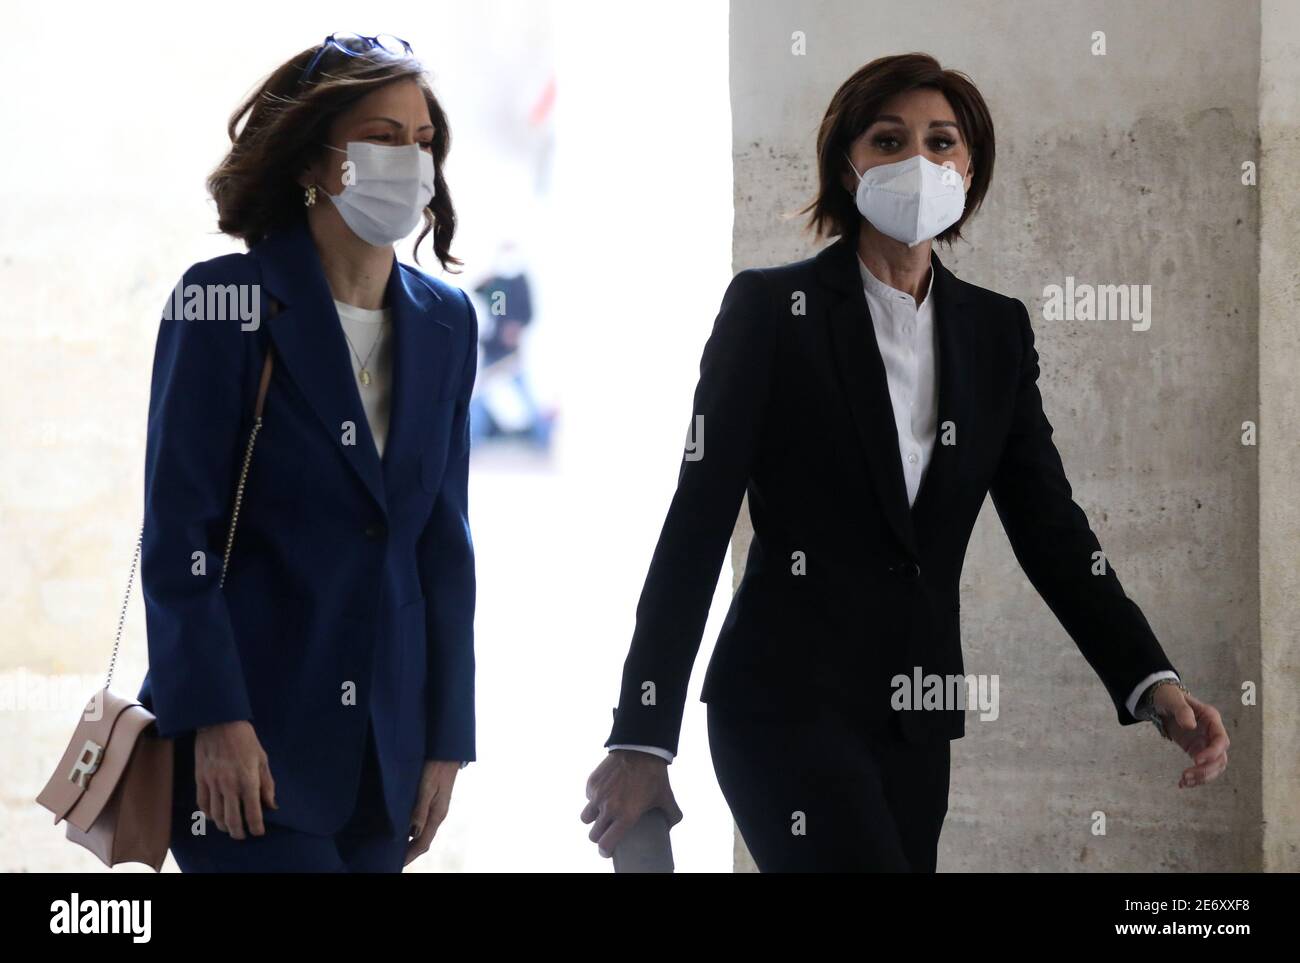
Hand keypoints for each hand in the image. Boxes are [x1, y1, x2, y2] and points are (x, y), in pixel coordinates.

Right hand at [193, 720, 276, 838]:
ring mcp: (213, 783)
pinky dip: (209, 814)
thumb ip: (267, 784)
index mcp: (248, 779)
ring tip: (230, 828)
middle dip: (239, 832)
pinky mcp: (201, 779)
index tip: (259, 832)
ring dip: (223, 826)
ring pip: (216, 815)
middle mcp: (229, 785)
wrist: (219, 723)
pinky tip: (215, 816)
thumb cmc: (245, 740)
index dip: (256, 827)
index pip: (253, 812)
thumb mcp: (263, 759)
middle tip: (243, 835)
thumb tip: (271, 805)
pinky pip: (203, 804)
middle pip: (232, 819)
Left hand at [404, 760, 459, 866]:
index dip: (410, 855)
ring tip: (397, 850)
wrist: (448, 751)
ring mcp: (437, 809)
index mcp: (437, 814)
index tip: (397, 864)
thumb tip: (413, 833)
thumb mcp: (426, 786)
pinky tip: (404, 830)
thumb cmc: (436, 767)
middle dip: (411, 853)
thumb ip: (420, 809)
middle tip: (394, 861)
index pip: (423, 842)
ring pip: (424, 833)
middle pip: (424, 841)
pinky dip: (414, 832)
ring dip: (412, 844)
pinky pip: (424, 823)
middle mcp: (438, 815)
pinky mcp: (434, 802)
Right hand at [581, 750, 682, 857]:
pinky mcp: (592, 783)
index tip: (608, 850)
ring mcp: (597, 795)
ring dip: (593, 819)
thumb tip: (670, 826)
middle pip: (593, 835)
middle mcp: (608, 808)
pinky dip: (594, 798)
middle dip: (599, 836)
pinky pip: (588, 797)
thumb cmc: (655, 775)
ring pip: (586, 817)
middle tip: (607, 832)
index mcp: (626, 816)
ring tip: (602, 814)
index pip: (605, 844)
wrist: (640, 747)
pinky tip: (605, 793)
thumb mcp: (666, 797)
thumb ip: (672, 815)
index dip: (605, 851)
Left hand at [1154, 687, 1229, 787]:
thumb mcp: (1172, 699)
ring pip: (1214, 767)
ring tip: (1183, 781)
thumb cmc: (1169, 696)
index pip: (1220, 740)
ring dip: (1202, 777)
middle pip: (1220, 758)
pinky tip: (1182, 784)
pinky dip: (1195, 778)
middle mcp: (1212, 733)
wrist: (1161, 701)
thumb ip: (1182, 710)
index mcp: (1211, 718)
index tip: (1196, 760)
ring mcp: (1206, 743)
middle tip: (1186, 775)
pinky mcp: (1197, 751)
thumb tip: (1190, 726)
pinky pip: (1202, 768)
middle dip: (1206, 770)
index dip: (1212, 752)